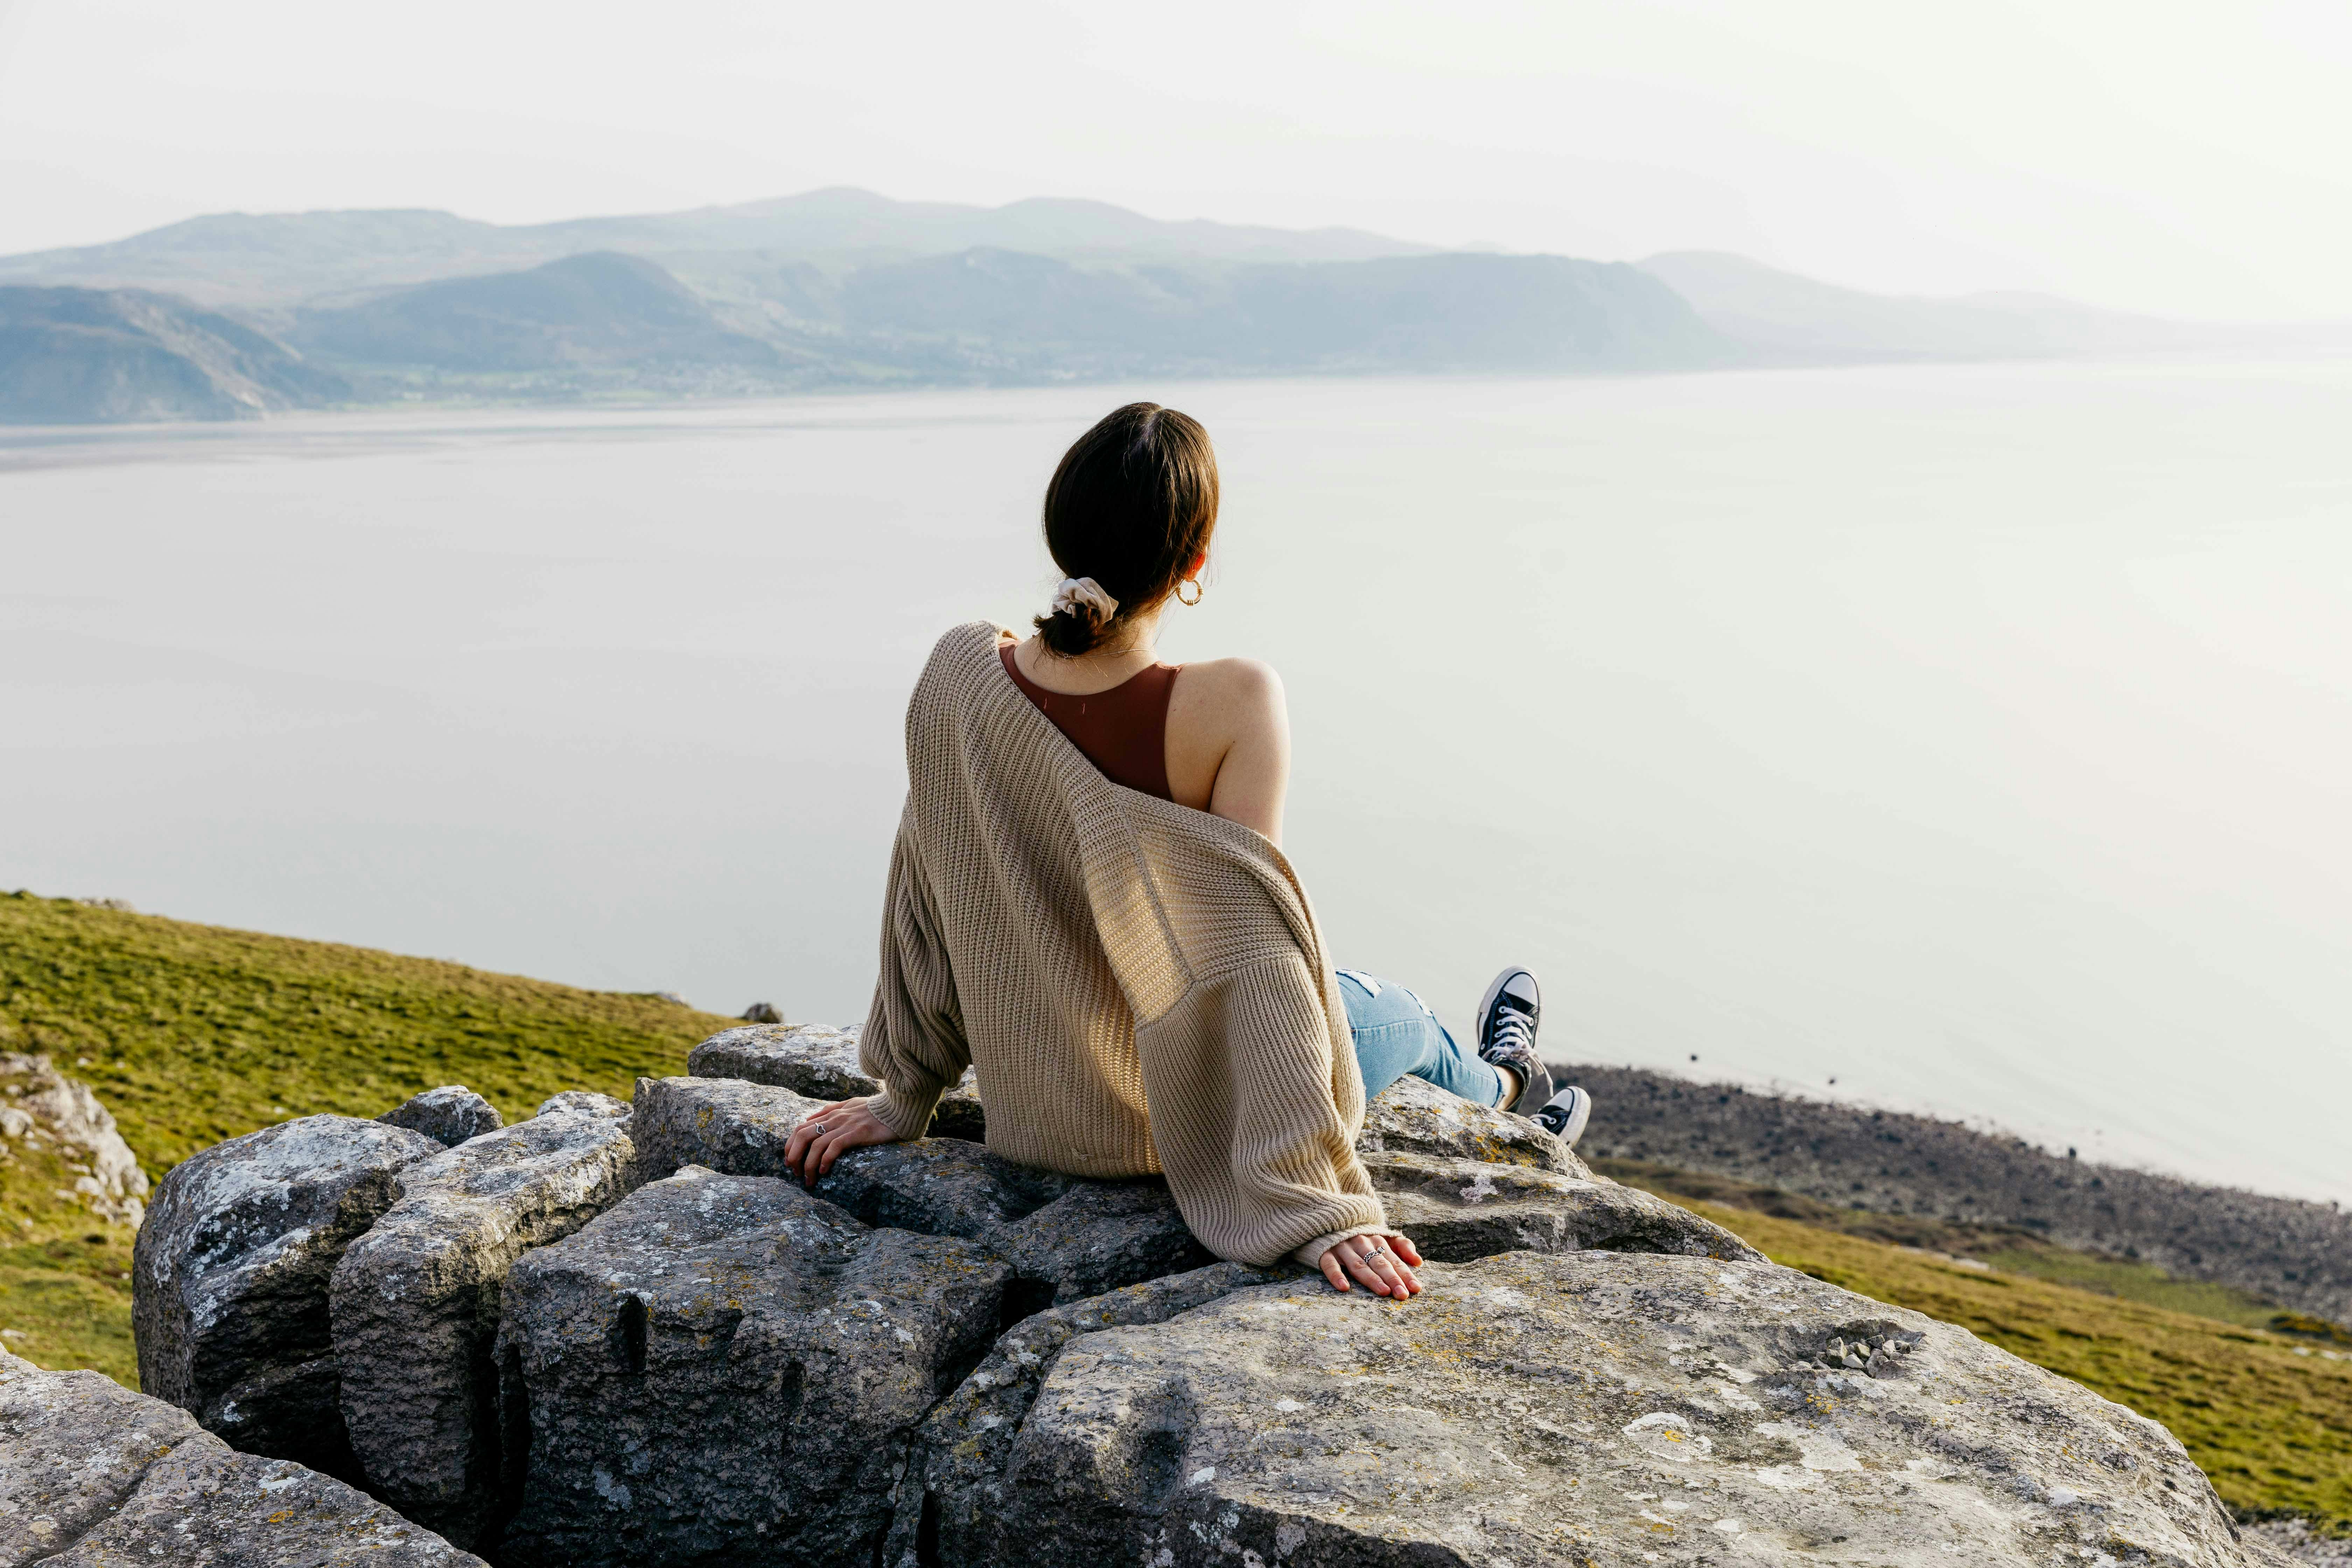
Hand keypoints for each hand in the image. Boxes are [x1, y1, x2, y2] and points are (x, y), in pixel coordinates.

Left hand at [782, 1096, 898, 1186]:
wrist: (898, 1108)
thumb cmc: (876, 1109)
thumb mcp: (850, 1104)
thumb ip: (831, 1110)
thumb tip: (810, 1119)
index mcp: (831, 1113)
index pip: (800, 1127)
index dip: (790, 1145)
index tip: (790, 1161)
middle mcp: (835, 1118)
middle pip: (802, 1135)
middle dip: (794, 1156)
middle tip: (795, 1173)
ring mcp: (845, 1125)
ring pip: (816, 1144)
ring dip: (808, 1165)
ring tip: (809, 1180)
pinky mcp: (857, 1133)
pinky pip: (834, 1147)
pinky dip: (826, 1160)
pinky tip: (825, 1171)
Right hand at [1314, 1232, 1422, 1297]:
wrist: (1327, 1217)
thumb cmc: (1359, 1234)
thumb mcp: (1382, 1236)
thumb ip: (1402, 1246)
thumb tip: (1419, 1261)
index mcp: (1376, 1240)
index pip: (1394, 1259)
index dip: (1405, 1273)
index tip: (1416, 1288)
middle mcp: (1361, 1243)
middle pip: (1378, 1262)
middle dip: (1392, 1278)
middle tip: (1402, 1294)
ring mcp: (1342, 1247)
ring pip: (1358, 1264)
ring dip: (1371, 1278)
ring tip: (1383, 1291)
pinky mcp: (1324, 1251)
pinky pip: (1330, 1264)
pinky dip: (1336, 1275)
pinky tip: (1344, 1287)